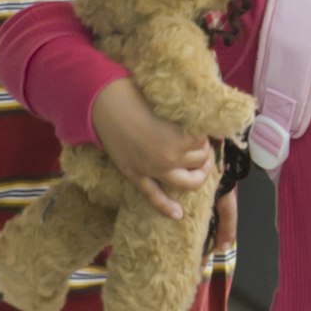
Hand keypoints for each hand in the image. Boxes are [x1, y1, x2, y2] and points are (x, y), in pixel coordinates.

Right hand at [90, 75, 217, 221]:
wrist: (104, 103)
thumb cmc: (136, 95)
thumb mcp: (169, 104)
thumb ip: (187, 116)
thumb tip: (204, 118)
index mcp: (182, 137)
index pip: (206, 140)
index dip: (206, 133)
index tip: (202, 127)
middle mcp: (171, 157)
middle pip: (200, 160)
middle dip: (203, 152)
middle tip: (200, 143)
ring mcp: (153, 170)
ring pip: (188, 182)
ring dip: (197, 175)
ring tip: (199, 167)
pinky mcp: (136, 175)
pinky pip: (153, 197)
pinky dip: (166, 207)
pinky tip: (178, 215)